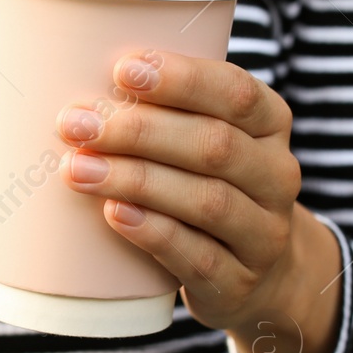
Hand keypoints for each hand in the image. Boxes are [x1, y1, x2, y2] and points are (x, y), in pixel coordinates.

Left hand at [54, 47, 307, 334]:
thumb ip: (163, 111)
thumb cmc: (209, 185)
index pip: (237, 92)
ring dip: (136, 180)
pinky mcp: (239, 282)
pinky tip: (114, 214)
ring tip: (78, 169)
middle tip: (77, 124)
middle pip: (214, 146)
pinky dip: (153, 232)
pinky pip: (198, 256)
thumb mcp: (204, 139)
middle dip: (140, 132)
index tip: (122, 70)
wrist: (255, 274)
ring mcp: (263, 234)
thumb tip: (76, 86)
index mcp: (270, 125)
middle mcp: (277, 175)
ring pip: (206, 201)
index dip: (182, 79)